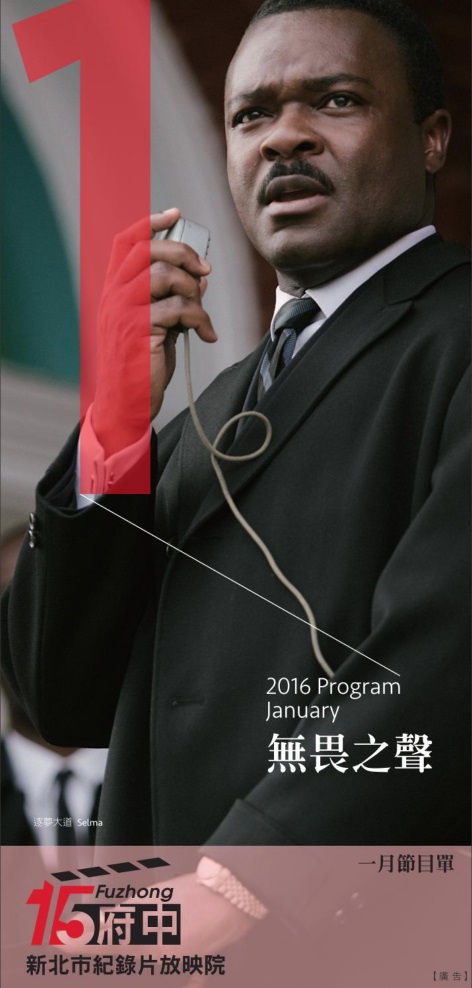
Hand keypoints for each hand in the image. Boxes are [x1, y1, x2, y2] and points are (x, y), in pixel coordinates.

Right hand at [92, 208, 216, 456]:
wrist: (127, 404)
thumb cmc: (142, 367)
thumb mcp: (159, 327)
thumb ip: (174, 300)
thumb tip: (201, 278)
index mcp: (115, 290)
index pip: (125, 243)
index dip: (150, 223)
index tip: (175, 213)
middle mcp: (115, 296)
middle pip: (149, 251)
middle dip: (185, 254)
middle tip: (204, 271)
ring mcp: (123, 312)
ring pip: (164, 275)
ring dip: (193, 290)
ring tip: (201, 314)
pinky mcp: (138, 330)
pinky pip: (178, 308)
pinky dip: (201, 319)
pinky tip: (206, 335)